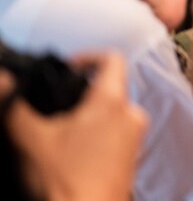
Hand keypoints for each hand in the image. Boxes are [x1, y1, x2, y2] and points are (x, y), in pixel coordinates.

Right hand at [2, 53, 147, 200]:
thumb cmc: (66, 180)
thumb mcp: (31, 139)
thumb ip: (16, 106)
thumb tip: (5, 80)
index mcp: (113, 101)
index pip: (112, 59)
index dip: (87, 57)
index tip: (66, 68)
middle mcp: (131, 114)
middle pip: (109, 87)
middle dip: (81, 94)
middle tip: (54, 106)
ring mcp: (135, 136)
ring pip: (111, 112)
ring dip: (87, 116)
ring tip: (59, 132)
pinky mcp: (132, 156)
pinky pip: (116, 132)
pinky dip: (96, 133)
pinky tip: (72, 151)